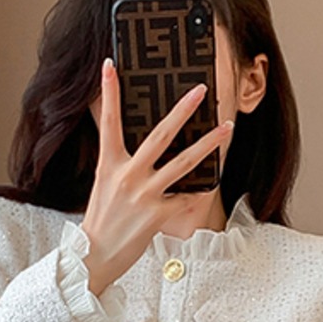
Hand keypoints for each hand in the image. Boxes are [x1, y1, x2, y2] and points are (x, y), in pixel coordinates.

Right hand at [80, 58, 234, 294]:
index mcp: (109, 164)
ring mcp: (144, 195)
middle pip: (160, 135)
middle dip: (183, 110)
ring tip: (227, 127)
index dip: (109, 92)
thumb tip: (124, 137)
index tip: (111, 65)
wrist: (95, 256)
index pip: (108, 121)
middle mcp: (127, 176)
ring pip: (184, 163)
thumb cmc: (102, 218)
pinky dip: (199, 191)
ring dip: (209, 144)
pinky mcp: (158, 215)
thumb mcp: (103, 183)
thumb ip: (116, 160)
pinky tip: (213, 181)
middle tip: (201, 90)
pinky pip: (186, 198)